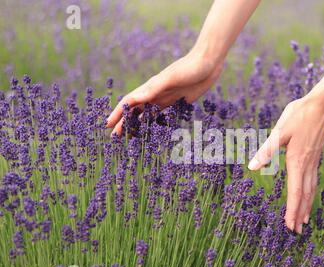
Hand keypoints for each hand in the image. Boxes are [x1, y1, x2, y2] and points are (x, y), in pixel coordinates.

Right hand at [106, 52, 222, 135]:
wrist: (207, 65)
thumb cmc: (188, 68)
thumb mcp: (170, 78)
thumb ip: (153, 88)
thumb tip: (135, 99)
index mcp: (150, 87)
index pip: (128, 102)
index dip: (117, 113)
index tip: (108, 125)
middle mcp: (155, 94)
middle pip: (135, 111)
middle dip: (124, 123)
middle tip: (115, 137)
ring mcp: (165, 98)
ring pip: (147, 114)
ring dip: (137, 125)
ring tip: (130, 137)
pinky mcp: (177, 102)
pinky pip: (161, 115)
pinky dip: (154, 123)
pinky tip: (152, 131)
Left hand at [248, 95, 323, 233]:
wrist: (323, 104)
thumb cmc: (299, 115)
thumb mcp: (279, 132)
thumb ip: (266, 151)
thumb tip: (252, 167)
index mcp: (296, 161)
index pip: (294, 192)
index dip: (292, 210)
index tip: (290, 225)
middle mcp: (307, 165)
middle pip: (304, 195)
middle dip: (300, 214)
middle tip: (297, 232)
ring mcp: (313, 162)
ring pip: (311, 190)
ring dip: (307, 206)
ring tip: (305, 221)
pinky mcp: (315, 157)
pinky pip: (314, 181)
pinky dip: (311, 194)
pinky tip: (309, 196)